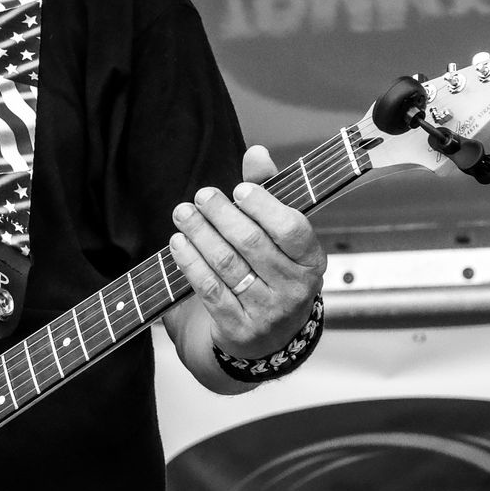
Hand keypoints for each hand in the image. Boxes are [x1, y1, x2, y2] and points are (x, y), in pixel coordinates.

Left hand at [168, 145, 326, 360]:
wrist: (268, 339)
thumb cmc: (273, 273)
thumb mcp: (279, 237)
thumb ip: (269, 193)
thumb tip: (257, 151)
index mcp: (311, 261)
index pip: (292, 228)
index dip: (263, 205)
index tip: (239, 189)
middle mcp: (294, 288)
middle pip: (252, 243)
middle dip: (222, 215)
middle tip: (201, 196)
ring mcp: (267, 311)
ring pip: (227, 265)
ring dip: (200, 234)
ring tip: (183, 213)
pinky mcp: (239, 327)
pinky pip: (209, 289)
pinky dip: (190, 263)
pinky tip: (178, 243)